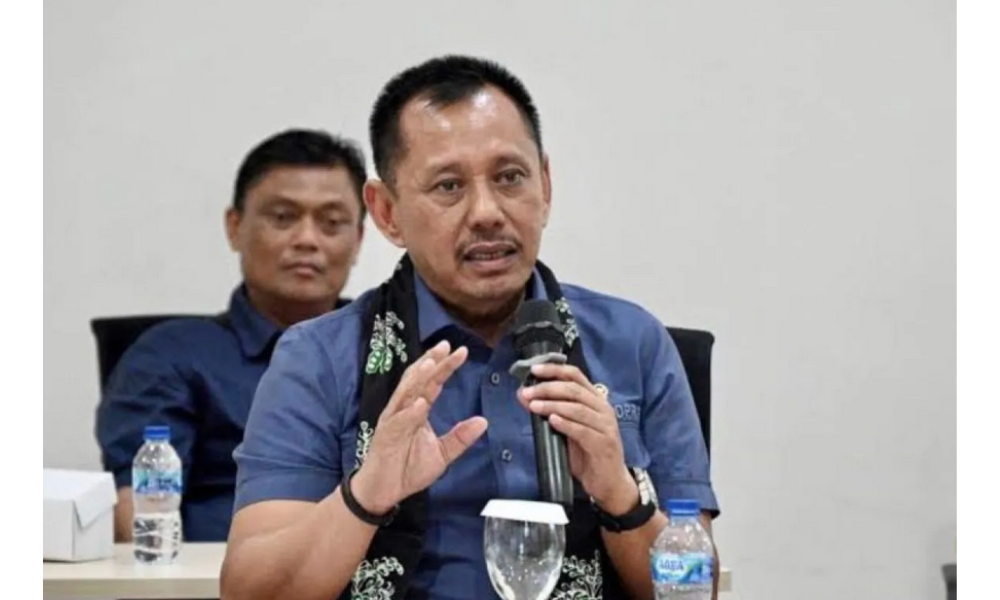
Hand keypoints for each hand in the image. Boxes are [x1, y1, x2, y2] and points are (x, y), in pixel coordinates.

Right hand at [352, 340, 487, 513]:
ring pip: (405, 394)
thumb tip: (483, 421)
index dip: (445, 366)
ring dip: (418, 378)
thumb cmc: (408, 469)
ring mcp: (393, 421)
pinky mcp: (385, 436)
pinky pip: (398, 422)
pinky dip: (409, 412)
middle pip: (418, 380)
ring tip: (431, 364)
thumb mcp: (442, 453)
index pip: (433, 382)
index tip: (461, 352)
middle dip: (432, 362)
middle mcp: (404, 409)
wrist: (384, 491)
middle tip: (446, 346)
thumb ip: (460, 437)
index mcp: (417, 410)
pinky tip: (420, 404)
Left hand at [518, 364, 637, 514]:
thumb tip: (523, 395)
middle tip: (528, 393)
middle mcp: (603, 408)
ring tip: (534, 406)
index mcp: (595, 400)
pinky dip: (566, 424)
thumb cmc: (587, 453)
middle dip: (548, 388)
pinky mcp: (604, 444)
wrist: (609, 482)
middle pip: (574, 390)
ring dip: (553, 405)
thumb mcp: (566, 429)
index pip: (575, 376)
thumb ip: (549, 411)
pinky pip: (583, 431)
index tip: (534, 369)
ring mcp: (605, 426)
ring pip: (577, 408)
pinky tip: (552, 421)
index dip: (554, 370)